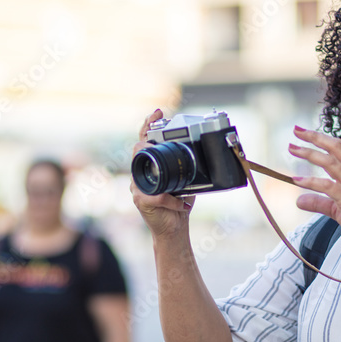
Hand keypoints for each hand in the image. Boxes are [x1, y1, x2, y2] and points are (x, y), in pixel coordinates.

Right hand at [130, 109, 194, 237]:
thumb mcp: (185, 181)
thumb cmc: (178, 203)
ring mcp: (137, 187)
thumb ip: (187, 166)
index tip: (157, 112)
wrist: (173, 228)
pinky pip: (157, 196)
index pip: (145, 141)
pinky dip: (172, 200)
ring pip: (142, 171)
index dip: (148, 125)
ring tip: (174, 178)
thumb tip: (203, 151)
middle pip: (137, 150)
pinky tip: (182, 204)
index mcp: (149, 167)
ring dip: (160, 171)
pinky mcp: (141, 201)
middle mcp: (139, 175)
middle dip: (146, 137)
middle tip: (157, 128)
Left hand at [288, 126, 340, 249]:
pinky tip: (297, 180)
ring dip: (310, 153)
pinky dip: (311, 181)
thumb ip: (319, 202)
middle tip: (296, 131)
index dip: (321, 138)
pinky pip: (327, 186)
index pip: (338, 148)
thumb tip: (299, 200)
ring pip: (330, 162)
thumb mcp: (338, 209)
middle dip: (315, 137)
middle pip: (334, 147)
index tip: (304, 133)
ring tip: (293, 149)